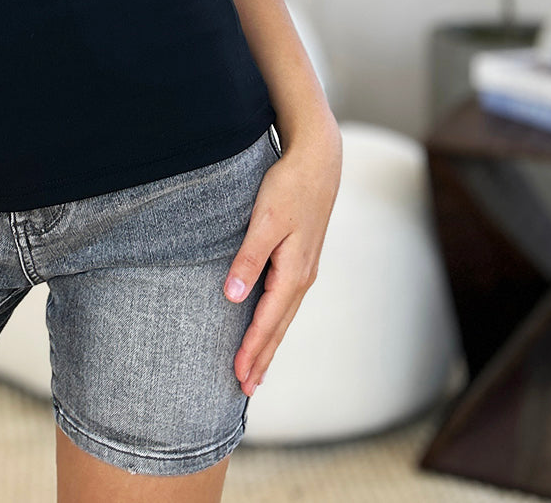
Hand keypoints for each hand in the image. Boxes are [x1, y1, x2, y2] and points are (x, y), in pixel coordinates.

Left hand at [223, 118, 341, 396]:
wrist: (318, 161)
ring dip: (269, 344)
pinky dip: (275, 322)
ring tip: (255, 370)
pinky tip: (268, 327)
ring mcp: (303, 269)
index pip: (268, 322)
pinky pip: (285, 301)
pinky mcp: (300, 259)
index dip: (251, 350)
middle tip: (244, 389)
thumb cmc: (289, 187)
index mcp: (293, 273)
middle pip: (278, 327)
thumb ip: (248, 258)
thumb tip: (232, 297)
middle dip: (261, 358)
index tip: (237, 377)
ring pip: (283, 317)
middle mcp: (301, 277)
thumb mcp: (264, 221)